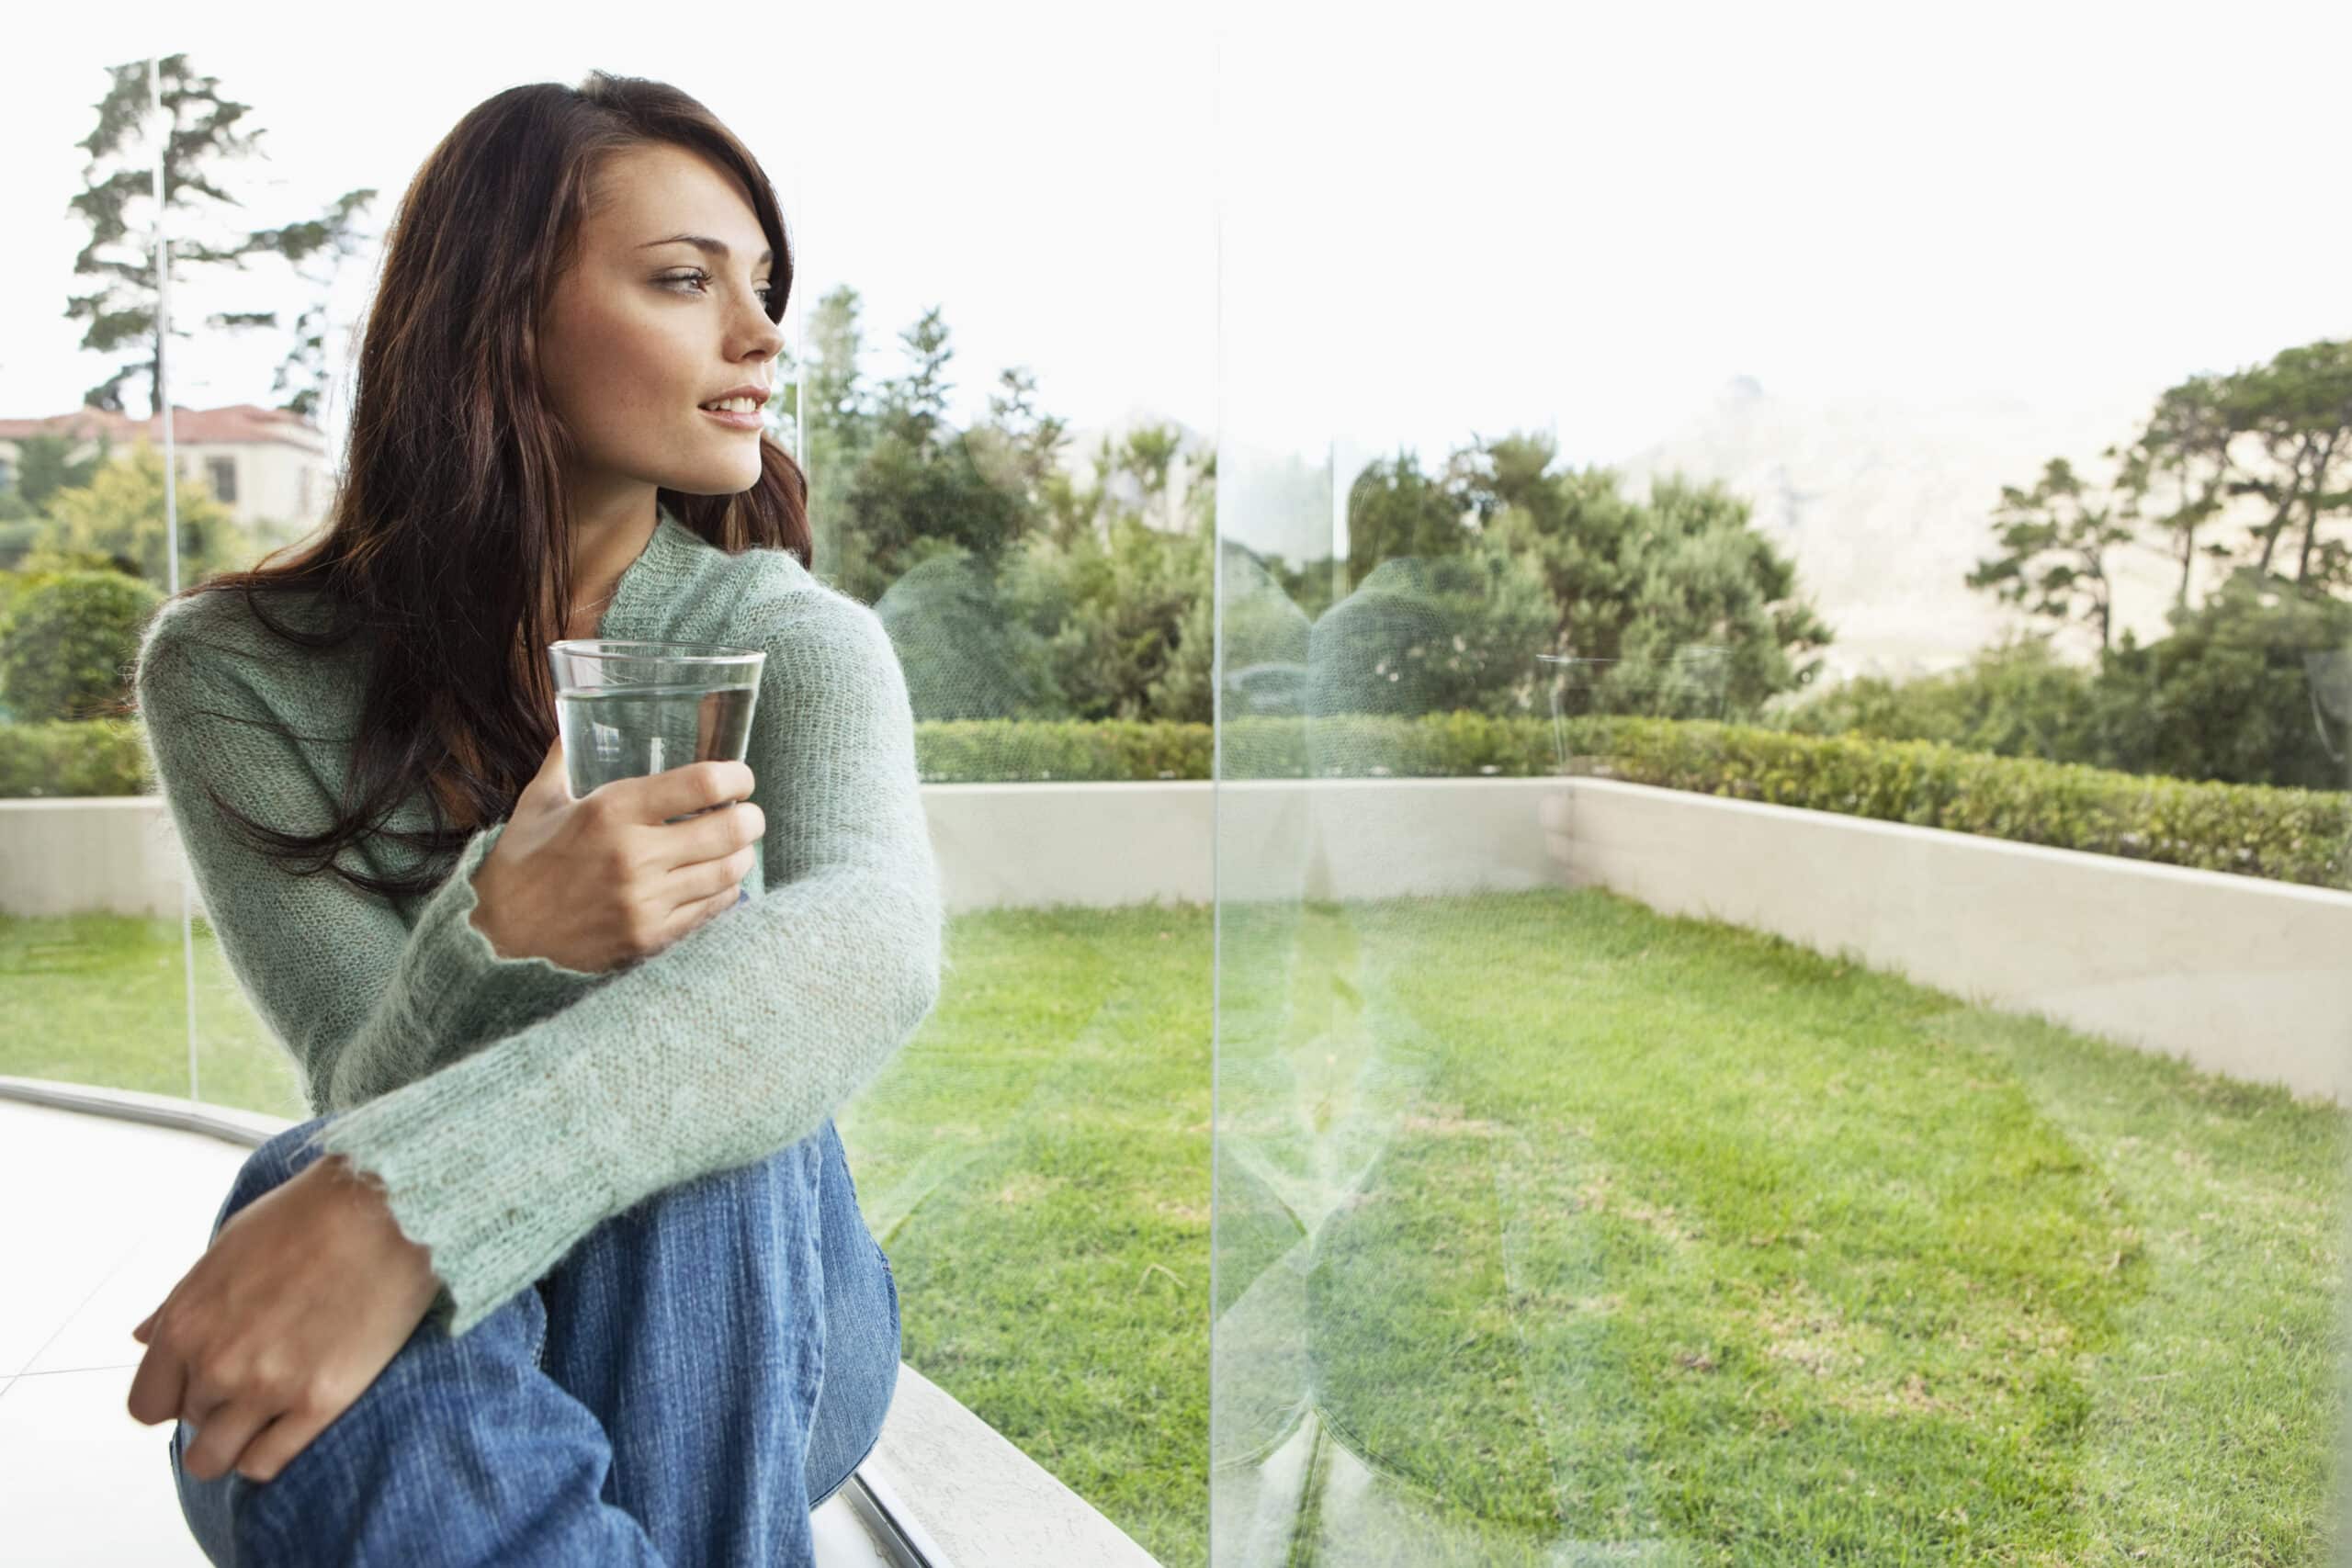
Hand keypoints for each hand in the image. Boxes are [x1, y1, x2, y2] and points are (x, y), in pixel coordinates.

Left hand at [125, 1154, 442, 1483]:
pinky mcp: (319, 1402)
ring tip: (270, 1412)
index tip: (204, 1383)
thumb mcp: (227, 1248)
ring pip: (217, 1460)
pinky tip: (291, 1423)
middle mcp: (217, 1364)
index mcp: (187, 1323)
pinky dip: (269, 1452)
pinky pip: (266, 1462)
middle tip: (257, 1378)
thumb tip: (143, 1338)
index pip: (147, 1404)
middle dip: (218, 1407)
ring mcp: (267, 1388)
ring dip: (236, 1441)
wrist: (386, 1210)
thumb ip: (180, 1303)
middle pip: (192, 1426)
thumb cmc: (309, 1215)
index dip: (176, 1396)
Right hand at [471, 735, 764, 974]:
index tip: (741, 778)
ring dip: (741, 855)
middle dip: (751, 818)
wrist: (497, 940)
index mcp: (611, 812)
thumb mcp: (538, 803)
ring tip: (735, 847)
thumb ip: (565, 760)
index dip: (736, 777)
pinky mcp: (650, 938)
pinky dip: (723, 892)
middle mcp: (634, 856)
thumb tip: (576, 723)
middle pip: (730, 830)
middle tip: (749, 815)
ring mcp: (645, 901)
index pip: (702, 784)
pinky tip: (716, 881)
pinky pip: (712, 910)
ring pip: (729, 872)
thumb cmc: (520, 865)